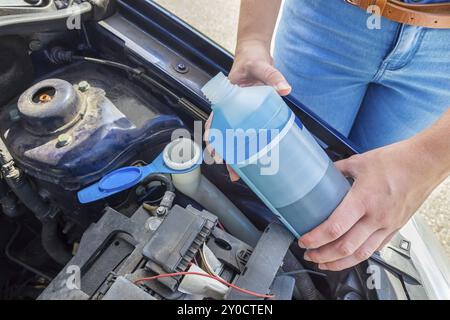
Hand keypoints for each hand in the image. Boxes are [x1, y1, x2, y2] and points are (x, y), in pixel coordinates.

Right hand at [204, 40, 291, 180]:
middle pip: (224, 135)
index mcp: (227, 99)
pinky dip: (247, 145)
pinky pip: (246, 131)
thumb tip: (285, 88)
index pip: (216, 121)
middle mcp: (231, 109)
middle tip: (232, 172)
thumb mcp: (261, 65)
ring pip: (234, 137)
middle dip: (225, 154)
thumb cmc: (251, 59)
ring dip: (235, 154)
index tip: (213, 151)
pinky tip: (252, 156)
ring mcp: (240, 113)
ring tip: (239, 172)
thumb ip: (273, 76)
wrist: (255, 53)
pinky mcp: (250, 114)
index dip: (214, 137)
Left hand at [299, 139, 443, 270]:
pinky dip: (359, 256)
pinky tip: (348, 257)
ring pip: (361, 254)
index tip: (303, 241)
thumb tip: (321, 174)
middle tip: (309, 255)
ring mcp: (387, 225)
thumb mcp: (358, 162)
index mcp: (363, 200)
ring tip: (324, 263)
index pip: (334, 227)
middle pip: (345, 247)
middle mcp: (376, 217)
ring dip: (339, 263)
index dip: (315, 238)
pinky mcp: (395, 228)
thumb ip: (336, 170)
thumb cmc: (395, 161)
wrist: (424, 163)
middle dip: (322, 255)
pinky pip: (375, 249)